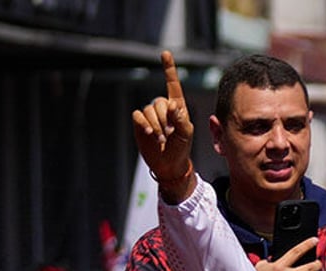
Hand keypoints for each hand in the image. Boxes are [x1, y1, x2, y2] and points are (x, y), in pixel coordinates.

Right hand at [132, 51, 194, 202]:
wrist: (169, 163)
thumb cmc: (182, 147)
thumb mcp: (187, 133)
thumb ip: (181, 118)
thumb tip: (172, 105)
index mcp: (177, 107)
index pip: (173, 85)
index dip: (169, 69)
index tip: (165, 53)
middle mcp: (163, 108)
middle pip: (159, 102)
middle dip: (164, 119)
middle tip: (169, 133)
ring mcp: (151, 115)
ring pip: (148, 109)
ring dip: (156, 125)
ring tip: (161, 138)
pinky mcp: (140, 122)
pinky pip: (138, 116)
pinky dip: (144, 125)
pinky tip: (150, 135)